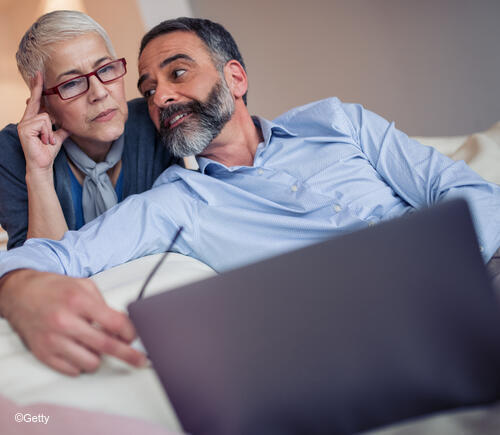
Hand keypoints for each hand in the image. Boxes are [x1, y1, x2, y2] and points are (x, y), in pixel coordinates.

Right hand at [0, 270, 147, 375]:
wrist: (20, 294)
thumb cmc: (55, 289)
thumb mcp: (84, 286)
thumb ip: (104, 306)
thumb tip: (123, 327)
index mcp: (78, 301)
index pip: (114, 323)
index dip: (130, 332)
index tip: (135, 337)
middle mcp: (65, 322)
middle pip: (106, 346)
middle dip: (128, 355)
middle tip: (141, 360)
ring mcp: (53, 340)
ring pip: (90, 362)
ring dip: (99, 356)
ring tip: (94, 344)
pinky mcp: (43, 354)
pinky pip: (72, 370)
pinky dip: (81, 363)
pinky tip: (78, 350)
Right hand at [17, 72, 69, 174]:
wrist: (43, 164)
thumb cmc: (48, 151)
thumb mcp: (58, 136)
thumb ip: (62, 128)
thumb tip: (70, 124)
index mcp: (34, 120)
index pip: (37, 102)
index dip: (38, 89)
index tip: (39, 76)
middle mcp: (26, 119)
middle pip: (34, 100)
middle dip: (37, 86)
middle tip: (39, 73)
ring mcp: (24, 124)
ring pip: (46, 116)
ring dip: (51, 131)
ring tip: (48, 141)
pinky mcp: (24, 128)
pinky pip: (44, 122)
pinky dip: (48, 133)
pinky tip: (44, 141)